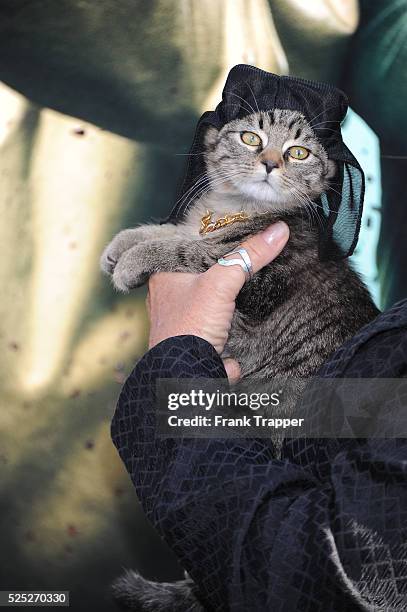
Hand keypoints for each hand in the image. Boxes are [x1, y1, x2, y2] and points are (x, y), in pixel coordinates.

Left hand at [146, 222, 288, 379]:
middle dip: (222, 267)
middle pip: (200, 270)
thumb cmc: (191, 327)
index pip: (186, 244)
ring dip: (225, 294)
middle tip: (249, 252)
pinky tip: (242, 313)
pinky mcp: (192, 338)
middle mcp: (166, 294)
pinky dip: (226, 318)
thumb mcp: (222, 284)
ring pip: (207, 295)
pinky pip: (212, 319)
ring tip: (250, 278)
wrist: (186, 377)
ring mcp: (178, 318)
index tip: (236, 227)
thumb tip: (279, 230)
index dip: (210, 236)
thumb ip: (249, 256)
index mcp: (163, 275)